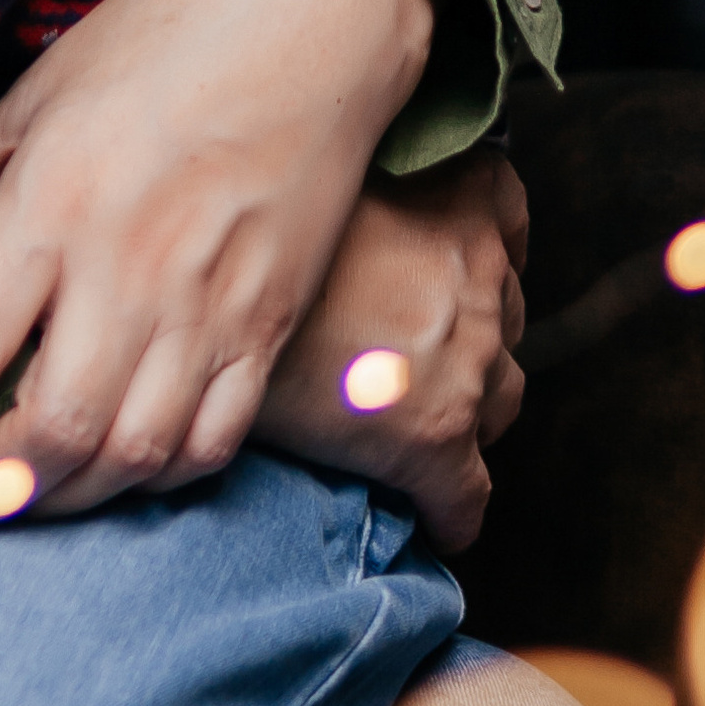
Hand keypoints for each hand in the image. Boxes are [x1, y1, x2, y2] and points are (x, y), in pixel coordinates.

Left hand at [0, 0, 433, 535]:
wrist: (312, 16)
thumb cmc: (163, 38)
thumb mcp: (38, 90)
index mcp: (55, 199)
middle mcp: (129, 265)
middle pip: (55, 428)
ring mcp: (210, 303)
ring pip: (135, 452)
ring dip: (70, 498)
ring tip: (23, 497)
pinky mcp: (272, 322)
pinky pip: (214, 439)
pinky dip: (160, 475)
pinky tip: (122, 467)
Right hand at [253, 148, 526, 551]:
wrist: (202, 307)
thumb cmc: (242, 226)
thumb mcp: (308, 185)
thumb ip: (343, 187)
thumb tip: (329, 189)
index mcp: (457, 194)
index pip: (503, 209)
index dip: (476, 238)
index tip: (444, 254)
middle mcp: (474, 274)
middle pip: (500, 312)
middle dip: (466, 329)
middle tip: (409, 344)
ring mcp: (466, 360)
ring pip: (502, 397)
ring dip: (470, 408)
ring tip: (414, 417)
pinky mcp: (438, 437)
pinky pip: (466, 494)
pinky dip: (451, 511)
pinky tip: (429, 520)